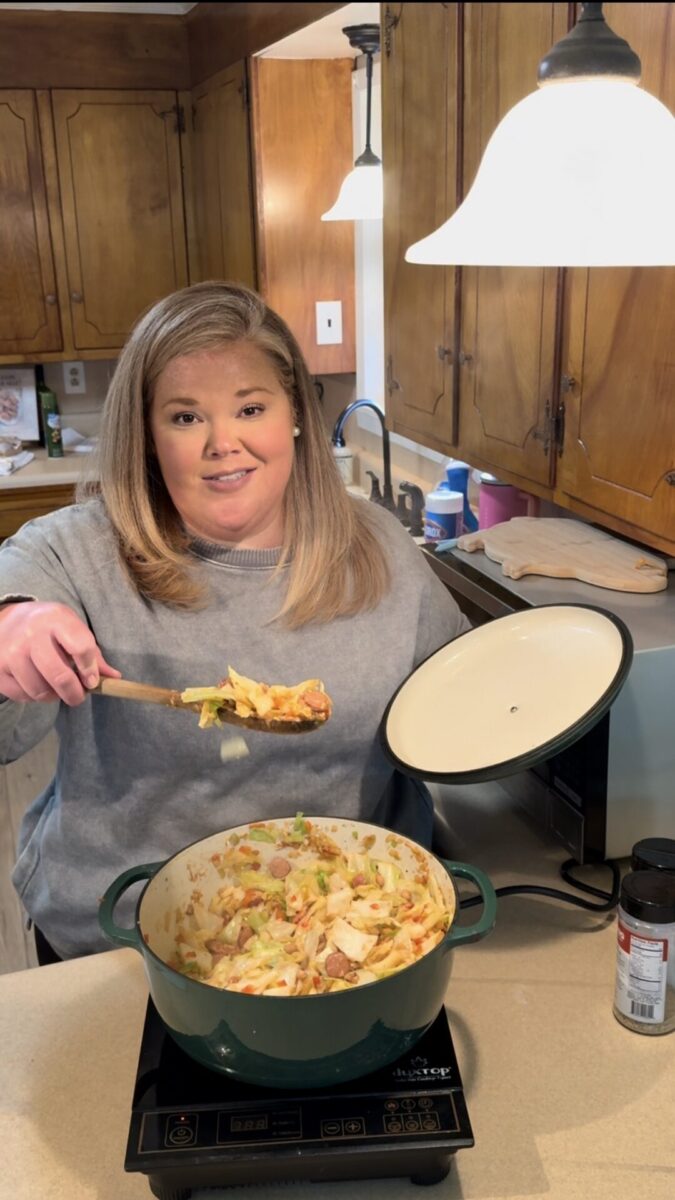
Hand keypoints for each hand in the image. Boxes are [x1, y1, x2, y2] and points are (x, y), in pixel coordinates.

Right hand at [0, 601, 120, 705]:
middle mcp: (32, 634)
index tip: (92, 681)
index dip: (90, 670)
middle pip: (59, 676)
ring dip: (53, 696)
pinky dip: (34, 696)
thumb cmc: (47, 626)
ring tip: (56, 688)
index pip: (81, 648)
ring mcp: (12, 652)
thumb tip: (114, 678)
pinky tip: (37, 684)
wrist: (5, 619)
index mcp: (57, 619)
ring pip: (40, 691)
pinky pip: (23, 695)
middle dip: (74, 694)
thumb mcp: (71, 628)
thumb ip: (92, 653)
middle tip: (78, 697)